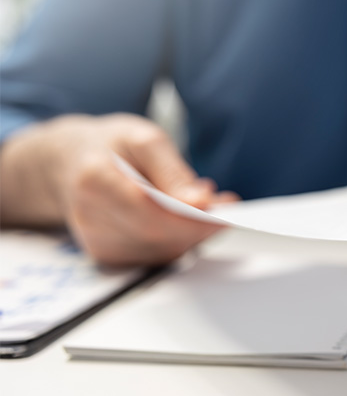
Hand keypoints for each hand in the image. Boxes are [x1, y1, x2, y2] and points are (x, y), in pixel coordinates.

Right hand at [0, 114, 237, 264]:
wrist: (70, 163)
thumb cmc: (110, 146)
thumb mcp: (143, 139)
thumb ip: (173, 171)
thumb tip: (202, 201)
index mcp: (94, 180)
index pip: (149, 210)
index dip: (190, 217)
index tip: (226, 211)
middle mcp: (90, 217)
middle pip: (159, 236)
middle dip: (202, 226)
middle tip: (229, 207)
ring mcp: (96, 242)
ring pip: (162, 251)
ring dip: (196, 234)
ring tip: (213, 209)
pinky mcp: (108, 256)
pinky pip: (157, 256)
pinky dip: (181, 240)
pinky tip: (191, 222)